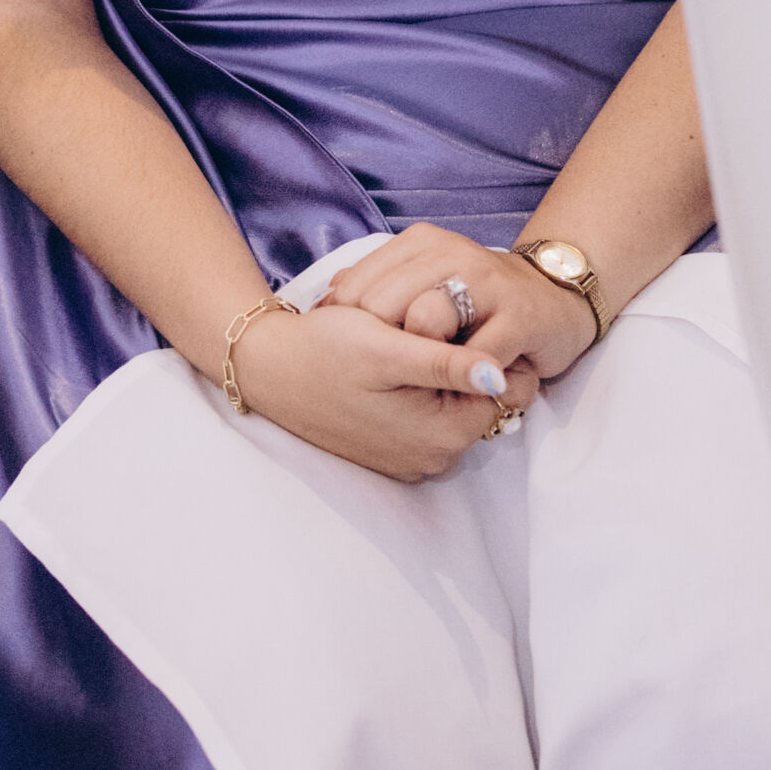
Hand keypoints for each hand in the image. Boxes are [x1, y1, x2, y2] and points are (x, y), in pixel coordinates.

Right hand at [229, 293, 536, 483]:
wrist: (269, 370)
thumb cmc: (325, 352)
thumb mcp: (387, 347)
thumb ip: (446, 363)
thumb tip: (501, 375)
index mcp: (440, 436)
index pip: (501, 392)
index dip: (492, 347)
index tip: (471, 312)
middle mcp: (432, 457)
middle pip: (476, 400)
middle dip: (465, 358)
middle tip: (436, 316)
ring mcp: (411, 457)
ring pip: (452, 404)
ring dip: (443, 369)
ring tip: (413, 330)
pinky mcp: (392, 448)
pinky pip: (426, 414)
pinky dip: (421, 384)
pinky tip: (397, 352)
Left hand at [324, 224, 596, 386]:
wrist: (555, 298)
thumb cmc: (480, 298)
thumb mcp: (426, 279)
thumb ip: (381, 283)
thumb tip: (327, 301)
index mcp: (423, 243)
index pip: (360, 282)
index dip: (344, 322)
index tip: (340, 348)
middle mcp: (452, 254)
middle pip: (386, 302)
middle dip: (377, 342)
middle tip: (380, 370)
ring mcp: (487, 283)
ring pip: (427, 320)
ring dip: (418, 356)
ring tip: (419, 375)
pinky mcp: (519, 318)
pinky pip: (476, 354)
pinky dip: (461, 375)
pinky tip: (457, 385)